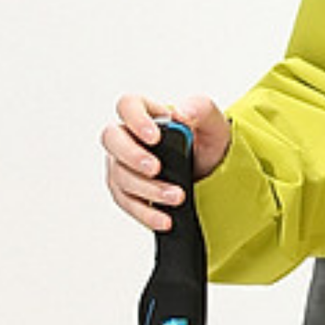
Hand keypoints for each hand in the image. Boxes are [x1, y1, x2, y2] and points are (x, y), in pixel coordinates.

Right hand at [101, 94, 231, 230]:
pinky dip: (146, 213)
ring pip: (120, 176)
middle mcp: (128, 137)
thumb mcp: (211, 121)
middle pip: (112, 140)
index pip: (127, 105)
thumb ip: (199, 108)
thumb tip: (181, 113)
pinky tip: (164, 219)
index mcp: (146, 112)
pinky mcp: (127, 190)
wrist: (211, 170)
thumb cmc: (205, 139)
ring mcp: (123, 164)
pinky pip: (128, 202)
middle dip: (132, 156)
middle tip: (156, 168)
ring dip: (148, 189)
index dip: (135, 120)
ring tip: (176, 196)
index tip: (154, 137)